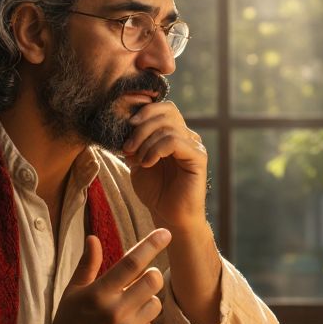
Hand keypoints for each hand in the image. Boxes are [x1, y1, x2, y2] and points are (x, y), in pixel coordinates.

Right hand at [22, 229, 170, 323]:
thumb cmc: (67, 322)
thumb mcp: (73, 292)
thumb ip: (87, 265)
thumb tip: (93, 238)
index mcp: (99, 293)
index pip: (132, 263)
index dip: (151, 245)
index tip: (165, 233)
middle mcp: (115, 310)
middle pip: (153, 279)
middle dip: (150, 275)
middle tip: (139, 279)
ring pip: (156, 301)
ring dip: (147, 299)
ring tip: (128, 305)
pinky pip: (151, 322)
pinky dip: (142, 319)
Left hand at [122, 101, 207, 230]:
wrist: (169, 216)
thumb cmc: (155, 191)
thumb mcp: (138, 161)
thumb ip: (135, 143)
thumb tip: (124, 127)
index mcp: (173, 134)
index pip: (163, 108)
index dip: (144, 111)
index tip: (126, 126)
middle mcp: (187, 136)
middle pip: (166, 112)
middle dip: (141, 126)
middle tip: (128, 147)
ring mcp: (194, 145)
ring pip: (168, 127)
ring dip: (145, 142)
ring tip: (138, 160)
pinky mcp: (198, 157)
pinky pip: (175, 141)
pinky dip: (156, 150)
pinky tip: (148, 163)